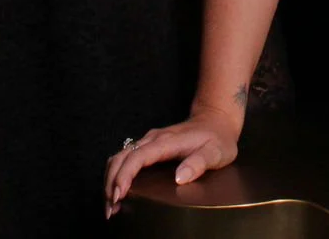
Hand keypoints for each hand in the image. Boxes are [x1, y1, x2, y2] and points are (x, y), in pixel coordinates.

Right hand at [104, 109, 240, 217]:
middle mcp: (153, 140)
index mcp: (166, 142)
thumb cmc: (217, 138)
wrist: (216, 120)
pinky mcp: (149, 147)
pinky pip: (125, 159)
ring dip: (111, 179)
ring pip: (119, 157)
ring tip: (111, 205)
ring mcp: (149, 142)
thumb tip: (179, 178)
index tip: (119, 195)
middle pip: (121, 158)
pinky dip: (117, 175)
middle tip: (111, 208)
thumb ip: (198, 163)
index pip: (137, 157)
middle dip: (111, 182)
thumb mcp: (215, 152)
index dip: (124, 176)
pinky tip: (118, 191)